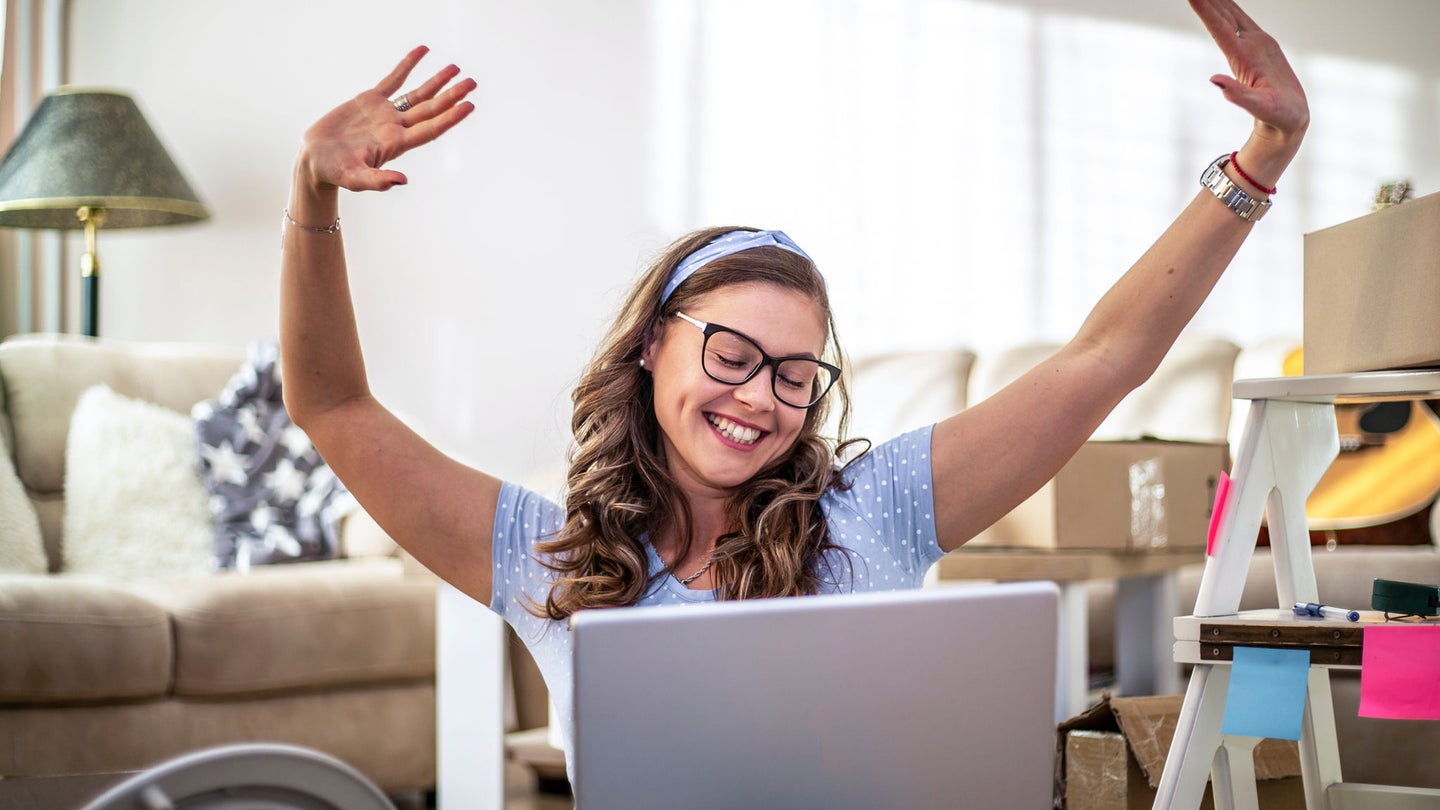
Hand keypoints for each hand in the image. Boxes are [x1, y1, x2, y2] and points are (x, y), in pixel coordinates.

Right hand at [298, 46, 476, 192]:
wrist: (316, 160)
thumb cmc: (336, 173)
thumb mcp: (356, 180)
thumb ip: (378, 181)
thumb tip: (402, 181)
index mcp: (396, 144)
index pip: (430, 129)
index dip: (450, 117)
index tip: (469, 105)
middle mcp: (396, 127)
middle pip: (431, 109)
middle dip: (452, 96)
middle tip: (472, 83)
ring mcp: (384, 113)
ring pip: (417, 94)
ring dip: (437, 82)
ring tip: (456, 69)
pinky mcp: (370, 101)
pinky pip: (394, 79)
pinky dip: (407, 65)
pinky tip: (423, 51)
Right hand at [1190, 0, 1308, 149]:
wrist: (1295, 113)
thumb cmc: (1279, 113)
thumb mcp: (1260, 108)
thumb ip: (1239, 95)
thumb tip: (1214, 80)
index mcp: (1249, 56)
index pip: (1221, 29)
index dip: (1205, 11)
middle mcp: (1255, 42)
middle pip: (1226, 14)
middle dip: (1210, 0)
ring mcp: (1259, 41)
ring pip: (1233, 14)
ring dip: (1218, 0)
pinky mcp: (1261, 43)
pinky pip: (1239, 20)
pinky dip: (1227, 8)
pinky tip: (1221, 3)